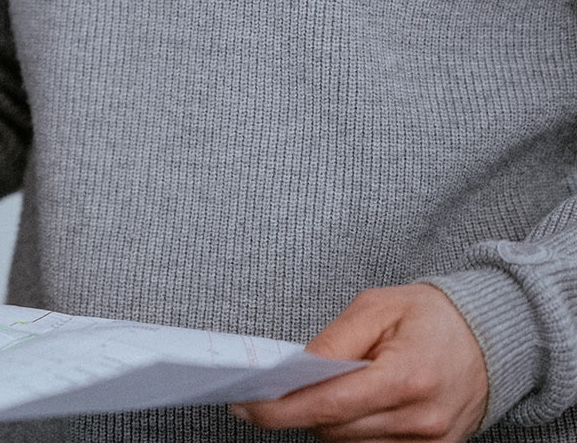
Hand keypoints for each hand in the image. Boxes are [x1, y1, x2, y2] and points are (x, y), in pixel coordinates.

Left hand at [231, 284, 488, 440]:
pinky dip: (351, 430)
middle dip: (298, 410)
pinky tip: (347, 405)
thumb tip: (295, 368)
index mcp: (407, 378)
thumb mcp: (376, 307)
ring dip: (325, 420)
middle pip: (335, 429)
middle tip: (271, 389)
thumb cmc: (432, 316)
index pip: (329, 405)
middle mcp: (422, 420)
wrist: (491, 337)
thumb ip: (333, 341)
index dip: (281, 409)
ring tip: (318, 389)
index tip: (246, 406)